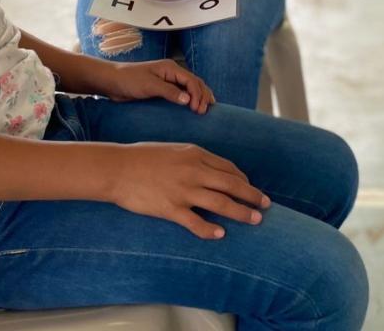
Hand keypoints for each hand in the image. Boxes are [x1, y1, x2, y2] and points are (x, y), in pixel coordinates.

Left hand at [97, 59, 214, 113]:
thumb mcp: (149, 86)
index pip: (192, 80)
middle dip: (203, 96)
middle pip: (195, 83)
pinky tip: (193, 107)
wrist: (113, 82)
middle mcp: (172, 73)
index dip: (198, 95)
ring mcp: (168, 81)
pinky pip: (181, 94)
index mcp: (171, 68)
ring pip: (190, 88)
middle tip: (204, 112)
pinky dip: (190, 99)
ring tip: (206, 109)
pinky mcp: (163, 90)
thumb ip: (169, 92)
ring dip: (199, 97)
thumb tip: (188, 99)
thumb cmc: (129, 80)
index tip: (197, 109)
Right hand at [108, 142, 270, 238]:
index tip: (251, 188)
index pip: (229, 168)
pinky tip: (220, 235)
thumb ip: (193, 158)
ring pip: (221, 204)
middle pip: (232, 185)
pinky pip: (196, 222)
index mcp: (195, 154)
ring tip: (255, 220)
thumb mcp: (173, 149)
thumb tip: (211, 170)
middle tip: (266, 205)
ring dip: (242, 213)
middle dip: (252, 195)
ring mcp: (183, 191)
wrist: (117, 168)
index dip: (244, 179)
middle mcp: (193, 171)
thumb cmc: (142, 157)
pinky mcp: (171, 208)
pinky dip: (210, 230)